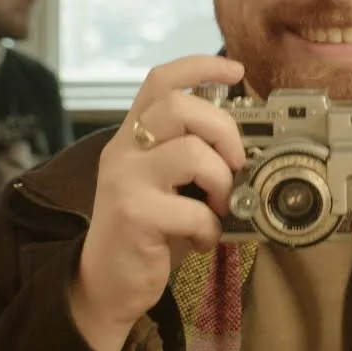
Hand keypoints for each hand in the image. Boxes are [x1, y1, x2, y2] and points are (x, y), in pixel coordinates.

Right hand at [69, 55, 247, 350]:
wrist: (105, 284)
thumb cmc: (146, 232)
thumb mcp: (166, 184)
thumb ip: (192, 157)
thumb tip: (246, 148)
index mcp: (133, 137)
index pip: (160, 81)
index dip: (200, 66)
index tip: (235, 71)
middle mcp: (124, 151)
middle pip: (178, 105)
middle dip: (223, 129)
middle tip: (235, 163)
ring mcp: (125, 180)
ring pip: (189, 151)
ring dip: (221, 180)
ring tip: (220, 206)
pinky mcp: (133, 214)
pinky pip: (192, 210)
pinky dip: (211, 228)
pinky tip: (204, 240)